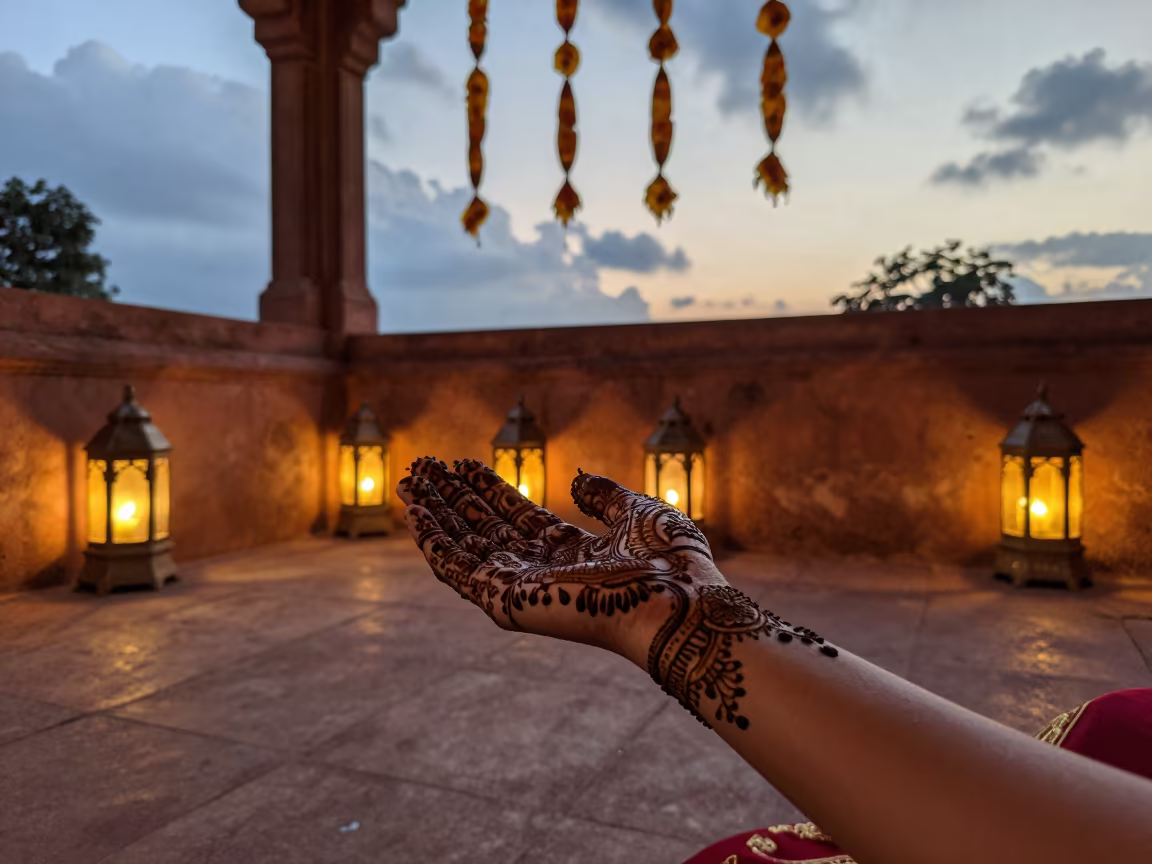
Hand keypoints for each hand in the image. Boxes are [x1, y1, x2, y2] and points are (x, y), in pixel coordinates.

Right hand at [396, 457, 832, 729]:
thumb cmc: (672, 565)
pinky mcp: (508, 602)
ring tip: (409, 480)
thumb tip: (578, 478)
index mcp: (569, 553)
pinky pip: (458, 571)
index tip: (462, 462)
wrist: (681, 601)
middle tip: (423, 465)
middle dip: (452, 498)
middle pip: (483, 529)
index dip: (487, 488)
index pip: (515, 516)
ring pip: (464, 547)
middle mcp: (540, 572)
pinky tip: (415, 515)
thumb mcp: (637, 514)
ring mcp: (522, 589)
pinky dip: (433, 542)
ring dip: (434, 515)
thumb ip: (604, 496)